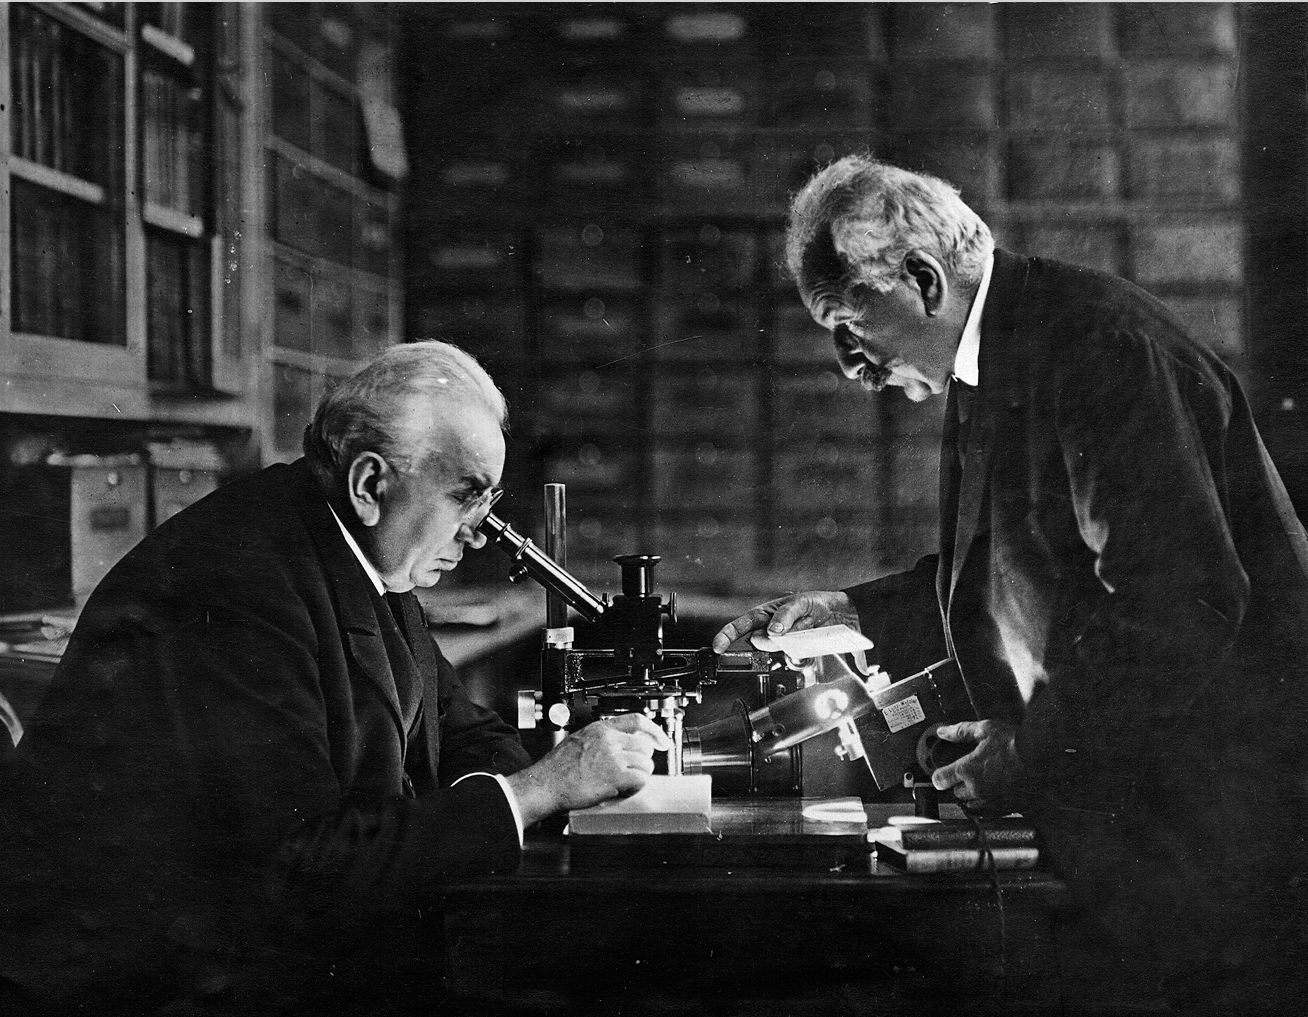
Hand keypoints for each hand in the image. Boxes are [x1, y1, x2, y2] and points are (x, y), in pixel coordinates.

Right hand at [506, 713, 671, 826]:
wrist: (545, 784)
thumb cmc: (557, 768)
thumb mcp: (579, 739)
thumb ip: (601, 739)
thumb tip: (622, 744)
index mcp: (600, 729)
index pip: (637, 721)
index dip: (654, 731)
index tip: (662, 740)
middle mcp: (608, 740)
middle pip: (645, 746)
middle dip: (643, 761)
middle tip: (634, 771)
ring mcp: (612, 757)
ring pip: (645, 764)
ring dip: (639, 775)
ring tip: (625, 782)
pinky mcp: (614, 776)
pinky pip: (640, 780)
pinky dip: (636, 787)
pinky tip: (624, 790)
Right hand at [710, 591, 858, 653]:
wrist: (839, 614)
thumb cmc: (814, 603)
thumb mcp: (799, 603)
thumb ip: (784, 616)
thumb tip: (772, 631)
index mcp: (764, 615)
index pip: (740, 626)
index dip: (726, 636)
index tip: (718, 647)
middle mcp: (770, 631)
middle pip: (761, 643)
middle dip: (774, 639)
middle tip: (792, 627)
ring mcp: (782, 644)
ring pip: (779, 651)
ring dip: (793, 643)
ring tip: (807, 628)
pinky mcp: (795, 653)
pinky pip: (794, 659)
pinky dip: (803, 652)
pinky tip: (810, 640)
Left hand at [929, 719, 1026, 816]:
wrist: (1043, 757)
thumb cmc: (1016, 742)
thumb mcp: (985, 729)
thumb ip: (961, 732)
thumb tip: (943, 732)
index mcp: (968, 770)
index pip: (941, 779)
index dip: (939, 775)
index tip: (941, 774)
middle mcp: (978, 789)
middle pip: (957, 793)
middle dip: (960, 784)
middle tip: (969, 772)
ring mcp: (993, 801)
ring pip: (973, 806)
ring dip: (973, 797)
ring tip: (983, 783)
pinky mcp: (1008, 808)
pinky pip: (991, 812)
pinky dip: (990, 805)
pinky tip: (996, 794)